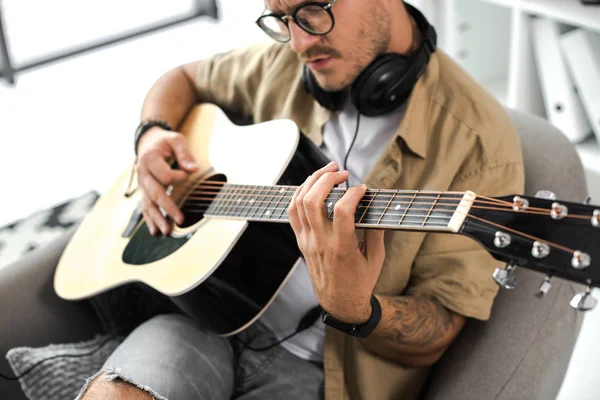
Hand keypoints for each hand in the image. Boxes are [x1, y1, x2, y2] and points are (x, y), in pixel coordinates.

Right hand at [136, 126, 197, 235]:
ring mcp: (141, 183)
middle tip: (180, 219)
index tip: (187, 174)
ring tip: (166, 232)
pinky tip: (154, 231)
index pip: (164, 175)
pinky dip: (149, 219)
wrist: (147, 142)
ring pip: (148, 203)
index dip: (178, 177)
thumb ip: (185, 154)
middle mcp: (142, 173)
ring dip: (157, 218)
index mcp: (149, 159)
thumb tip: (194, 169)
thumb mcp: (176, 140)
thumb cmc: (165, 141)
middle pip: (155, 193)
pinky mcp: (144, 190)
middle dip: (168, 208)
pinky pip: (145, 206)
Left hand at [287, 161, 385, 323]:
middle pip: (313, 201)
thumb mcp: (376, 259)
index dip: (353, 193)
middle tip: (342, 173)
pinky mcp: (301, 241)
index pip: (342, 211)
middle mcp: (320, 242)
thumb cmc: (360, 282)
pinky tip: (312, 185)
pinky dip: (299, 193)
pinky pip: (292, 212)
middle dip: (326, 179)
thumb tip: (375, 206)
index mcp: (342, 248)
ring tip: (328, 172)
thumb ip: (376, 231)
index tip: (364, 189)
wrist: (339, 303)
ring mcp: (307, 241)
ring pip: (299, 203)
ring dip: (312, 181)